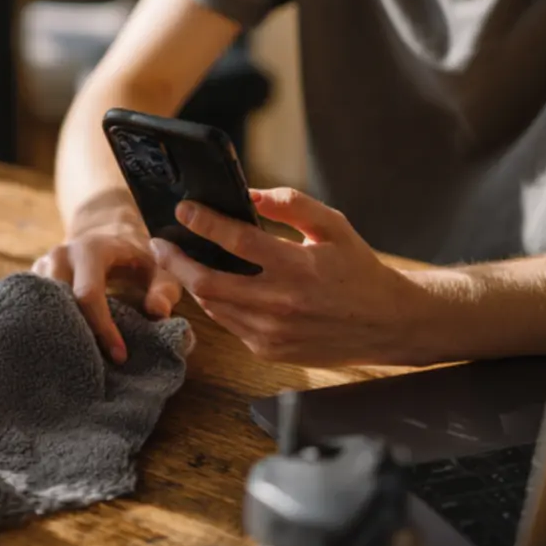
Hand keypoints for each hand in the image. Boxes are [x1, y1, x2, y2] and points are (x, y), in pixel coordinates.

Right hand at [32, 223, 182, 363]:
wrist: (101, 235)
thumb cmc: (134, 259)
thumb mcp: (158, 268)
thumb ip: (165, 289)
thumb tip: (158, 313)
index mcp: (89, 250)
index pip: (88, 294)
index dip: (102, 328)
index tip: (120, 356)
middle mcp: (59, 256)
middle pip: (58, 304)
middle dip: (76, 337)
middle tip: (96, 366)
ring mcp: (40, 268)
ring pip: (41, 309)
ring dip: (60, 336)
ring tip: (81, 362)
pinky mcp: (31, 282)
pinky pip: (33, 311)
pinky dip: (48, 331)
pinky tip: (65, 350)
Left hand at [148, 187, 424, 365]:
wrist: (387, 323)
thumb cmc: (359, 269)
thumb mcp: (333, 226)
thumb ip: (291, 205)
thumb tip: (249, 194)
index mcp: (297, 267)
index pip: (236, 241)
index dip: (203, 222)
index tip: (183, 209)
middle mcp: (281, 304)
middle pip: (208, 282)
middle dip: (175, 261)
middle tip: (159, 243)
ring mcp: (272, 333)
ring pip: (212, 306)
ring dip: (191, 283)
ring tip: (178, 261)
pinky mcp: (268, 351)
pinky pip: (229, 324)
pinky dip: (215, 303)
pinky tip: (211, 285)